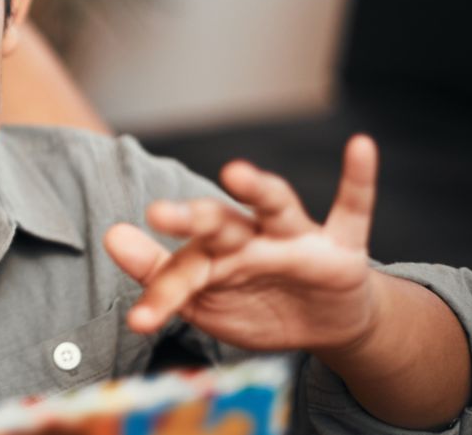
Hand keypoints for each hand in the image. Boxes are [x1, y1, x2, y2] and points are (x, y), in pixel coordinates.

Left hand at [103, 135, 382, 354]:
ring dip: (259, 189)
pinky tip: (361, 147)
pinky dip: (359, 179)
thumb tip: (111, 236)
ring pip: (277, 207)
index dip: (163, 292)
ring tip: (236, 173)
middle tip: (160, 213)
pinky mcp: (343, 247)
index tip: (139, 320)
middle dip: (193, 218)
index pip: (186, 267)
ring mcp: (298, 238)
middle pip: (221, 222)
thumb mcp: (206, 299)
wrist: (325, 324)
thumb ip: (160, 273)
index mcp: (216, 252)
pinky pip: (353, 207)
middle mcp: (253, 236)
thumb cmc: (255, 302)